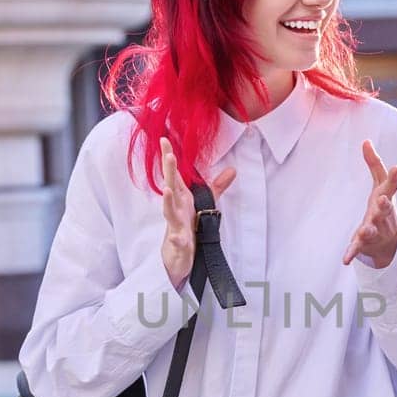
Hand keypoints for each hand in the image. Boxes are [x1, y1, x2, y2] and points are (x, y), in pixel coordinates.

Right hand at [160, 138, 235, 288]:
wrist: (177, 258)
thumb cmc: (188, 227)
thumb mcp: (204, 205)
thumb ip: (216, 188)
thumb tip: (232, 170)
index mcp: (182, 199)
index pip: (175, 175)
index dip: (169, 157)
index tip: (164, 138)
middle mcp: (176, 209)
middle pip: (172, 188)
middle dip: (169, 172)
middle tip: (167, 155)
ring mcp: (175, 226)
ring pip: (170, 212)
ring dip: (168, 201)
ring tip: (167, 189)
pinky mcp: (179, 244)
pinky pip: (177, 242)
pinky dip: (176, 240)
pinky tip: (177, 237)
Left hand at [342, 140, 396, 267]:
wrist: (390, 240)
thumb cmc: (383, 205)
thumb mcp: (379, 184)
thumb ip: (373, 163)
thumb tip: (365, 140)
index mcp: (386, 197)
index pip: (392, 186)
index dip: (394, 178)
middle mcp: (384, 214)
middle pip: (385, 210)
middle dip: (384, 206)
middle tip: (383, 201)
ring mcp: (376, 229)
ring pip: (373, 229)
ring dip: (369, 229)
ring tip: (364, 230)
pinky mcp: (365, 243)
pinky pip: (358, 248)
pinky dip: (352, 253)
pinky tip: (345, 260)